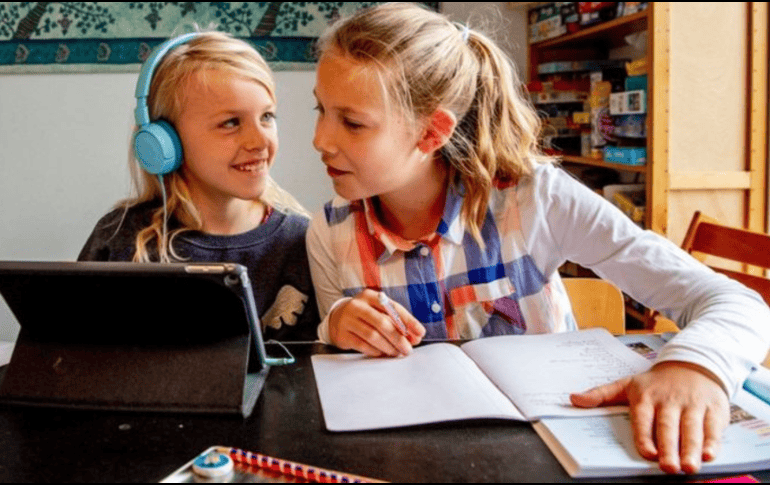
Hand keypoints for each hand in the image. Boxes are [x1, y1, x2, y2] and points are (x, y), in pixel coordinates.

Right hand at [328, 289, 425, 356]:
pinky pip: (362, 345)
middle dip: (399, 338)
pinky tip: (382, 353)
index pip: (393, 308)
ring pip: (372, 335)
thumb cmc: (364, 315)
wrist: (336, 319)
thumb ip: (396, 322)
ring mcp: (348, 320)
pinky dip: (375, 350)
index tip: (420, 333)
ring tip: (397, 353)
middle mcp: (357, 305)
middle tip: (408, 349)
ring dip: (388, 346)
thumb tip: (415, 337)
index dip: (409, 321)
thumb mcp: (378, 311)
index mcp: (370, 296)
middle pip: (382, 323)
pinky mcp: (342, 334)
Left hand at [569, 361, 729, 473]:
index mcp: (646, 397)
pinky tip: (710, 455)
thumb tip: (573, 399)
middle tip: (668, 467)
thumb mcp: (627, 384)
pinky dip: (713, 442)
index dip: (645, 436)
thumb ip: (600, 394)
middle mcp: (670, 401)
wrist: (693, 364)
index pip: (644, 419)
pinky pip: (714, 427)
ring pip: (691, 429)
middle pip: (669, 427)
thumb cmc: (656, 382)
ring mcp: (692, 405)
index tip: (647, 453)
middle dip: (669, 447)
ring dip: (691, 449)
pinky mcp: (713, 409)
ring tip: (689, 466)